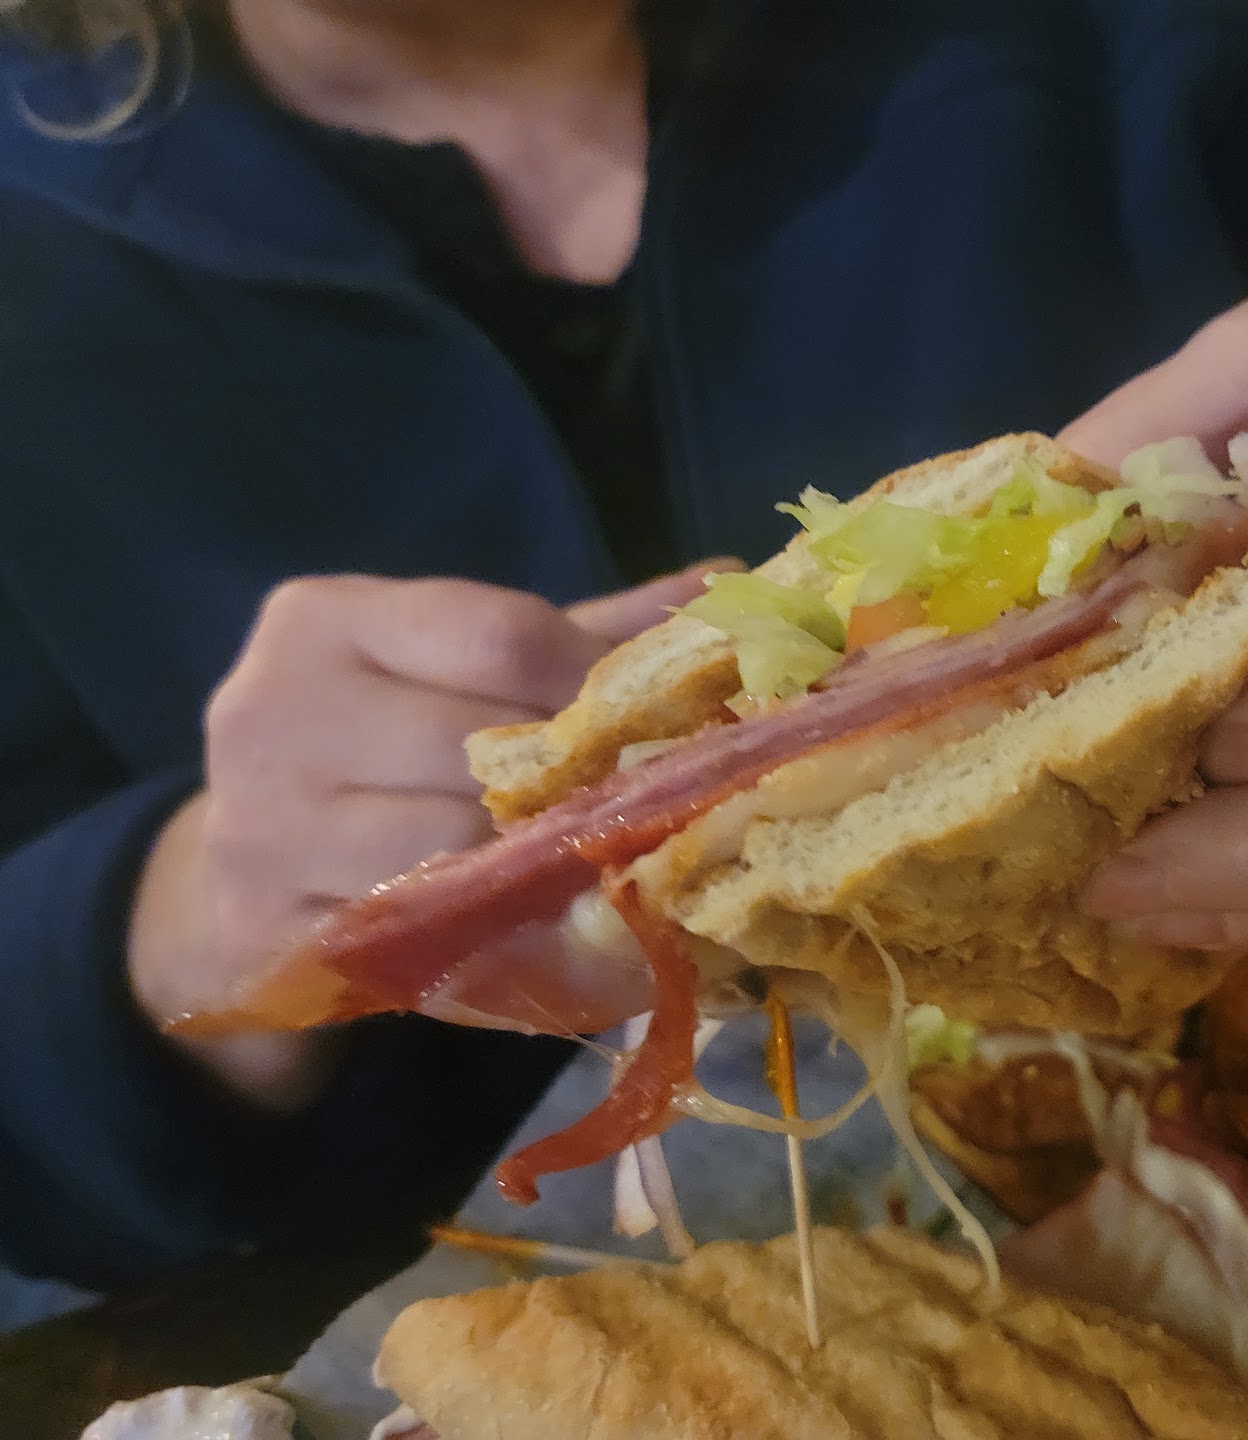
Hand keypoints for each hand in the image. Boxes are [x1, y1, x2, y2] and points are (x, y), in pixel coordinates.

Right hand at [128, 561, 729, 1106]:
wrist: (241, 873)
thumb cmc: (380, 746)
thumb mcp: (460, 669)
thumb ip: (583, 634)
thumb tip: (728, 587)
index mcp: (321, 621)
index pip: (495, 634)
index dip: (592, 682)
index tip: (653, 716)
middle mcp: (270, 712)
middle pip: (475, 745)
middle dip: (572, 778)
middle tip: (644, 801)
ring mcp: (259, 830)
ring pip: (452, 845)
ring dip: (541, 859)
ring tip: (597, 858)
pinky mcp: (268, 932)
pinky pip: (425, 932)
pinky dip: (501, 929)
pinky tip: (544, 920)